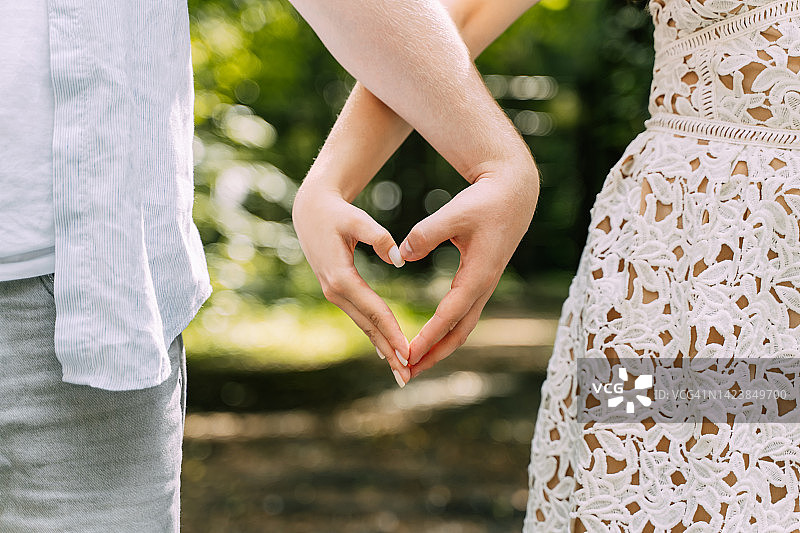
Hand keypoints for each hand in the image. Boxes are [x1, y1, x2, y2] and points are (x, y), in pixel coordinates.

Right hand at [292, 183, 411, 385]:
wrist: (311, 211)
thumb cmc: (337, 213)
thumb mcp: (357, 219)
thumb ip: (379, 237)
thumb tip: (398, 260)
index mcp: (341, 277)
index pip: (374, 310)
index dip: (392, 331)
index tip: (408, 352)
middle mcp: (335, 291)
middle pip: (368, 326)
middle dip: (389, 351)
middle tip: (407, 375)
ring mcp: (334, 294)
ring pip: (363, 325)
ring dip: (382, 348)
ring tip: (400, 371)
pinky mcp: (337, 291)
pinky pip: (359, 317)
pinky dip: (373, 335)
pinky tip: (384, 351)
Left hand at [401, 161, 538, 377]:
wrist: (513, 192)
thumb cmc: (484, 201)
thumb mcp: (453, 213)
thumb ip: (425, 234)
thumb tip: (401, 255)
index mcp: (478, 275)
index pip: (449, 315)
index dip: (428, 336)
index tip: (408, 354)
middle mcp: (483, 286)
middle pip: (459, 333)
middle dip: (433, 355)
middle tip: (406, 373)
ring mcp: (483, 285)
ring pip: (461, 327)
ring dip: (439, 347)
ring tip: (414, 363)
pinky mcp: (480, 280)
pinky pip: (461, 315)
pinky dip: (445, 331)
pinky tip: (429, 337)